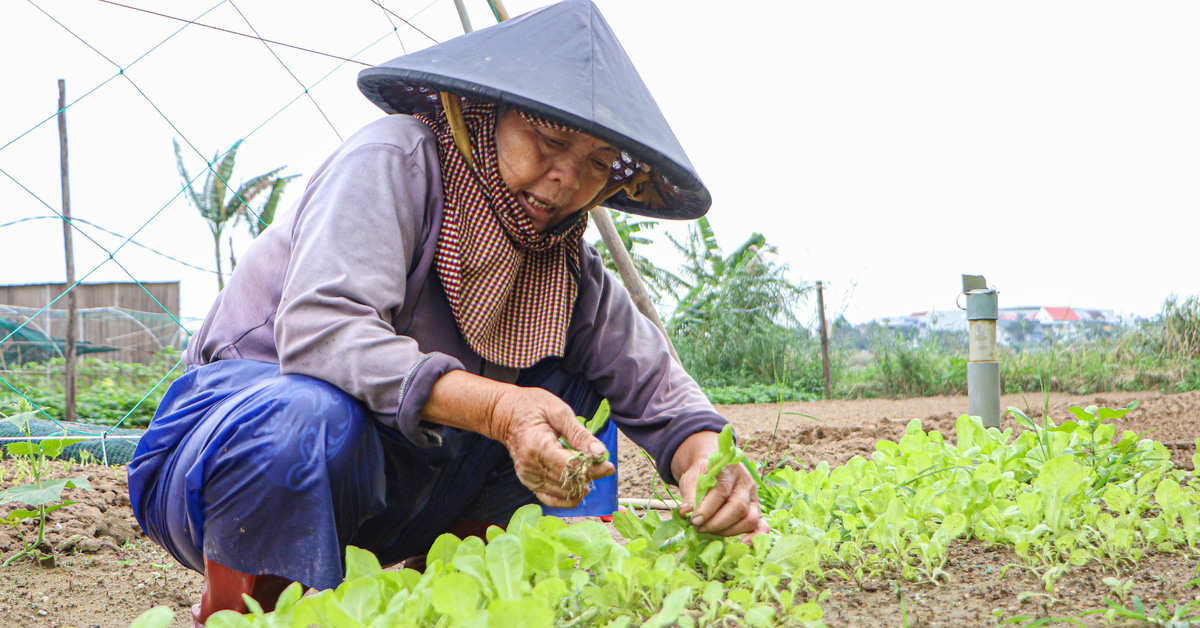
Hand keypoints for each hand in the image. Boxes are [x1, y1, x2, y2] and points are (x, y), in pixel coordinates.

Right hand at [491, 386, 614, 508]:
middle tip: (603, 465)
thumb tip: (599, 453)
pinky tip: (579, 488)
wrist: (505, 414)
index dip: (593, 469)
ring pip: (563, 493)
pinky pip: (551, 499)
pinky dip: (568, 498)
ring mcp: (528, 477)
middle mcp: (531, 467)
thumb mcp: (559, 411)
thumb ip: (579, 434)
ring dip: (581, 485)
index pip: (570, 468)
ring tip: (590, 470)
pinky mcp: (529, 482)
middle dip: (590, 476)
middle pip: (568, 482)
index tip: (609, 465)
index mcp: (538, 447)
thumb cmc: (532, 407)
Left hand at [674, 432, 768, 540]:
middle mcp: (746, 483)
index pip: (722, 491)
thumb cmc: (703, 475)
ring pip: (749, 519)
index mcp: (731, 469)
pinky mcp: (756, 512)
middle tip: (699, 528)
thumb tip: (685, 513)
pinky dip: (754, 537)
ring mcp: (754, 498)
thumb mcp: (692, 478)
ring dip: (727, 531)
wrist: (713, 471)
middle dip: (716, 523)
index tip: (694, 520)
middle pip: (738, 507)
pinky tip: (742, 544)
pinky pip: (761, 527)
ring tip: (708, 531)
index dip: (707, 508)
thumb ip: (689, 495)